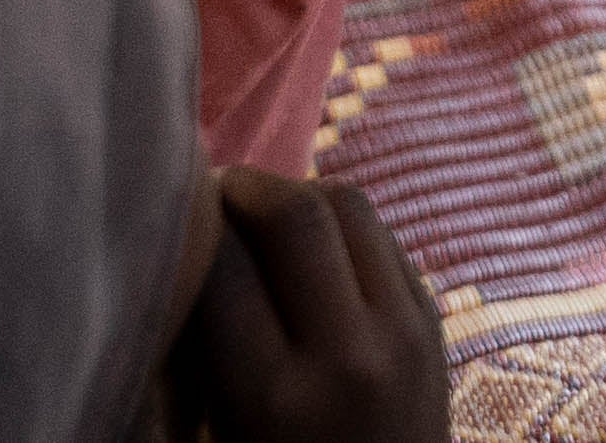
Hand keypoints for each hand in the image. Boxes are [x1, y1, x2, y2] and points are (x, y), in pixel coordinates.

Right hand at [168, 169, 450, 442]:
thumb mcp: (223, 434)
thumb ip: (203, 354)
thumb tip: (187, 248)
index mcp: (275, 400)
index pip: (223, 271)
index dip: (190, 231)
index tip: (169, 222)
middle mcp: (349, 355)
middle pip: (297, 215)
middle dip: (247, 188)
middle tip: (214, 192)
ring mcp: (406, 331)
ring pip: (351, 206)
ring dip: (298, 192)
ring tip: (259, 209)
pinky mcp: (435, 320)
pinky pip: (383, 236)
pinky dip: (341, 223)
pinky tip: (310, 242)